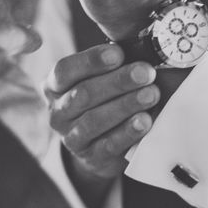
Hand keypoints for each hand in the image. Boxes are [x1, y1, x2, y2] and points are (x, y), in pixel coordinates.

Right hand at [44, 43, 159, 207]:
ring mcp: (70, 137)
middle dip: (118, 81)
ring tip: (151, 94)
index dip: (92, 61)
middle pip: (84, 94)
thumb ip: (113, 66)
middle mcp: (57, 111)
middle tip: (146, 73)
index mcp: (55, 85)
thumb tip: (141, 49)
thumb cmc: (105, 100)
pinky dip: (128, 132)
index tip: (119, 53)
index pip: (66, 70)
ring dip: (126, 105)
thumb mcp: (101, 80)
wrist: (102, 145)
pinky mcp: (89, 157)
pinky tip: (145, 120)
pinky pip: (108, 144)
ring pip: (94, 120)